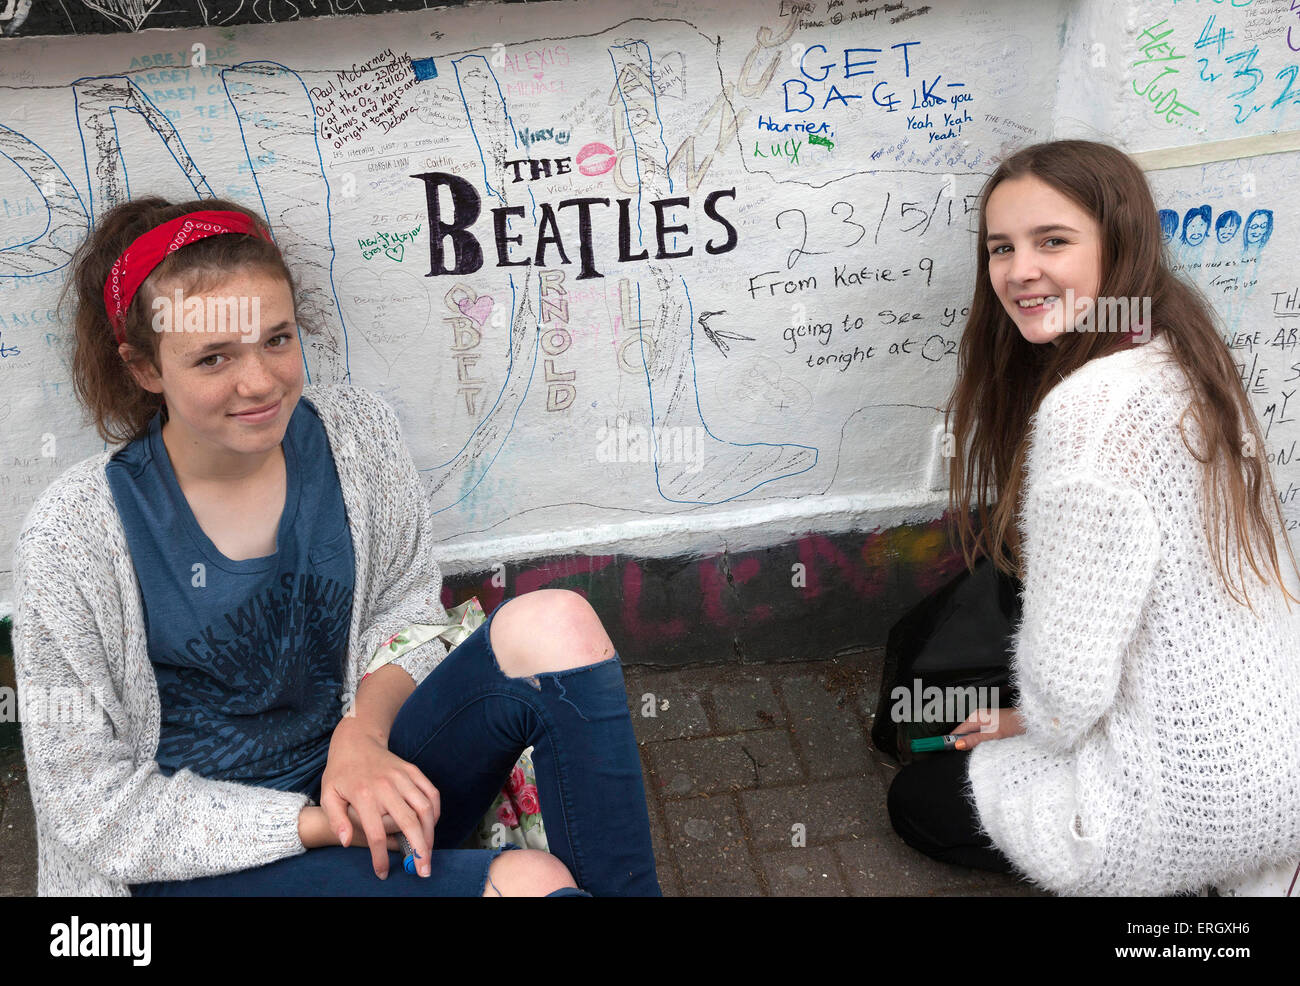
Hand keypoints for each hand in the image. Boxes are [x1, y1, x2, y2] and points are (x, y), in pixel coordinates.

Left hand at [319, 717, 440, 878]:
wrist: (357, 741)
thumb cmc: (341, 773)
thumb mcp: (328, 795)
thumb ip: (336, 819)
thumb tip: (345, 842)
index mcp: (363, 796)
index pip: (376, 834)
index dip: (380, 857)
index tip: (383, 873)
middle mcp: (386, 786)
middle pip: (409, 822)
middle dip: (418, 850)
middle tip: (423, 870)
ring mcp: (402, 777)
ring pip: (425, 808)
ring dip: (430, 833)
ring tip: (428, 852)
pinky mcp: (413, 770)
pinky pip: (431, 793)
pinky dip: (436, 811)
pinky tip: (432, 826)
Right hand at [950, 707, 1024, 750]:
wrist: (1029, 720)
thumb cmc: (1014, 724)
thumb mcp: (993, 735)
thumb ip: (975, 740)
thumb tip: (958, 744)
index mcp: (975, 717)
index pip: (957, 731)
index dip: (952, 740)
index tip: (948, 750)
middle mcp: (977, 716)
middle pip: (964, 733)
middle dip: (965, 743)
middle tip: (970, 752)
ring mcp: (983, 720)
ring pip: (972, 734)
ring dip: (974, 743)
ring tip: (982, 748)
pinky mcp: (990, 724)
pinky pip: (979, 734)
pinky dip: (981, 741)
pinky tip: (988, 745)